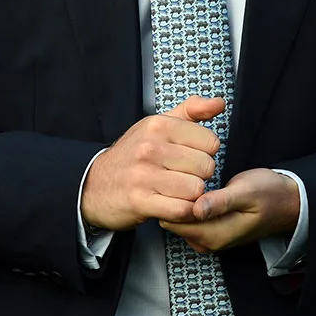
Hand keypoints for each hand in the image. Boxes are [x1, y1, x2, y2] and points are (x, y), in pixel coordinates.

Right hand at [81, 95, 225, 231]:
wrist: (95, 183)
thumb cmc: (133, 154)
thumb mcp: (157, 125)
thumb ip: (191, 111)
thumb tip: (220, 103)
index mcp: (158, 124)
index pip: (210, 142)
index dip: (204, 153)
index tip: (189, 156)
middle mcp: (150, 147)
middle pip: (206, 167)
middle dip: (199, 175)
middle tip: (182, 175)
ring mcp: (144, 174)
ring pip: (196, 189)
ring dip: (192, 196)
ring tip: (177, 191)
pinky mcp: (141, 201)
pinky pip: (182, 210)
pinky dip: (183, 212)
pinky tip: (172, 204)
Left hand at [159, 167, 300, 252]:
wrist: (288, 202)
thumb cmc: (269, 193)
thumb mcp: (246, 192)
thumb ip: (221, 202)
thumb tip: (196, 210)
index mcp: (216, 235)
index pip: (174, 222)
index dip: (167, 198)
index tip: (166, 175)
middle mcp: (209, 241)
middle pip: (172, 222)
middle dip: (169, 198)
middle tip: (169, 170)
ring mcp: (209, 237)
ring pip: (178, 219)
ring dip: (175, 199)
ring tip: (176, 174)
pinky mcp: (210, 230)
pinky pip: (186, 218)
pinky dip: (183, 203)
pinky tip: (186, 186)